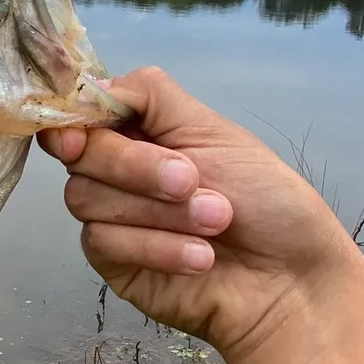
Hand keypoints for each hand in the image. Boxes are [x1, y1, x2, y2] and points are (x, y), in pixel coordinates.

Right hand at [38, 66, 363, 363]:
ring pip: (86, 199)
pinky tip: (201, 257)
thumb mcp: (213, 130)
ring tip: (217, 221)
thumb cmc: (267, 199)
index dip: (72, 121)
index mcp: (140, 131)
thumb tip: (90, 83)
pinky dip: (157, 246)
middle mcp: (118, 171)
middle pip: (81, 155)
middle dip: (136, 167)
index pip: (81, 113)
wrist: (291, 280)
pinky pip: (104, 243)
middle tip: (192, 180)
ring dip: (159, 211)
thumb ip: (150, 96)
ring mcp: (112, 219)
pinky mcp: (115, 264)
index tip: (82, 137)